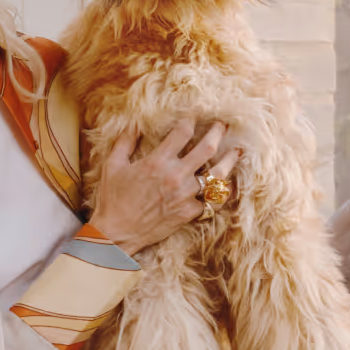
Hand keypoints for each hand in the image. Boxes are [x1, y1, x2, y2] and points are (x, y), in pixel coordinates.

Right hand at [89, 119, 240, 256]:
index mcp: (157, 162)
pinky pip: (212, 200)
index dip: (191, 120)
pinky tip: (225, 184)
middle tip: (223, 124)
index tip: (194, 115)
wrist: (117, 233)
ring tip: (237, 151)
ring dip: (230, 160)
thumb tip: (134, 123)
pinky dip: (220, 192)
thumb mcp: (113, 165)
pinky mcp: (189, 213)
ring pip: (217, 175)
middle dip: (218, 132)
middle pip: (207, 148)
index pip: (183, 133)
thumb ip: (125, 142)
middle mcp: (176, 176)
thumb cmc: (113, 199)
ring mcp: (185, 196)